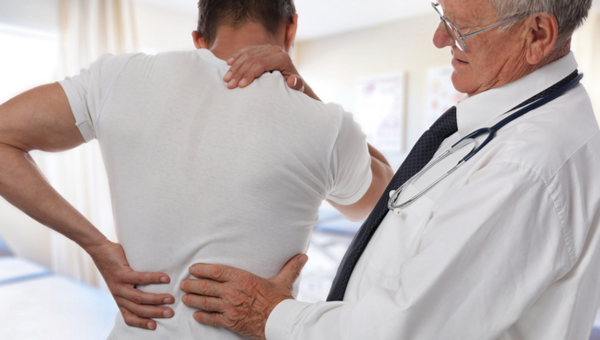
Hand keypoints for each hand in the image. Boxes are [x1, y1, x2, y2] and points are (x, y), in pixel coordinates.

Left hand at [86, 241, 174, 329]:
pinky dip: (154, 279)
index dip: (141, 323)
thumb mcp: (121, 283)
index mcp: (120, 300)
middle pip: (138, 310)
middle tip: (170, 313)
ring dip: (156, 299)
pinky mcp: (121, 274)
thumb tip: (155, 292)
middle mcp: (119, 296)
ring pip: (139, 297)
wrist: (99, 251)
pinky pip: (140, 278)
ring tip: (170, 298)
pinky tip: (165, 278)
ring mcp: (119, 286)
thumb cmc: (115, 266)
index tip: (154, 326)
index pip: (129, 317)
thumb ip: (133, 290)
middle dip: (155, 313)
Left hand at [180, 254, 307, 339]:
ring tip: (185, 298)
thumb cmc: (281, 301)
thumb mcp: (284, 281)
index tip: (193, 268)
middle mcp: (233, 292)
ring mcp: (229, 307)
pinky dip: (202, 316)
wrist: (280, 321)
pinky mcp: (230, 321)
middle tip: (183, 283)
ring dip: (192, 299)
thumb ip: (291, 267)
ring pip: (205, 302)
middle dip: (192, 284)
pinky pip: (211, 318)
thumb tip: (303, 256)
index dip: (202, 269)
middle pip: (206, 286)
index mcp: (243, 278)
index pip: (217, 271)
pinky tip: (196, 315)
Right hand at [223, 45, 319, 99]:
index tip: (240, 86)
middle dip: (239, 72)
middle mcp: (275, 50)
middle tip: (229, 85)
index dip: (249, 74)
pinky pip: (246, 50)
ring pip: (247, 54)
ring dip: (235, 67)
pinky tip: (228, 64)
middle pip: (252, 59)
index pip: (261, 64)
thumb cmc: (295, 87)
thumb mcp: (298, 88)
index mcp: (282, 58)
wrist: (293, 79)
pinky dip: (237, 57)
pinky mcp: (261, 48)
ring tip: (226, 79)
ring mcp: (267, 48)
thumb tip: (292, 80)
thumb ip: (298, 85)